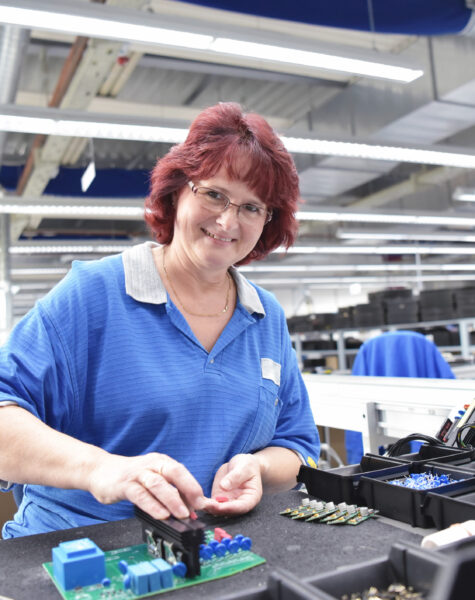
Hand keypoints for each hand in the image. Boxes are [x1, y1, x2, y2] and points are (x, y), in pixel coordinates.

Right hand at [88, 452, 206, 519]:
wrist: (100, 470)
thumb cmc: (131, 477)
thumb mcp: (152, 479)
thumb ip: (170, 491)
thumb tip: (191, 510)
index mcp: (161, 462)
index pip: (182, 472)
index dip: (194, 487)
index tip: (205, 504)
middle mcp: (152, 465)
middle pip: (174, 472)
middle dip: (188, 489)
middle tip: (198, 507)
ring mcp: (137, 474)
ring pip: (158, 484)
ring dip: (172, 499)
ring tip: (182, 513)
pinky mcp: (124, 485)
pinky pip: (140, 495)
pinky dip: (152, 505)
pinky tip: (161, 515)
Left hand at [205, 454, 262, 515]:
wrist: (241, 464)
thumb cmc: (247, 465)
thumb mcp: (244, 467)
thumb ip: (235, 476)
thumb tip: (224, 486)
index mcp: (251, 498)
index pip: (242, 507)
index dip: (230, 508)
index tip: (219, 506)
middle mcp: (239, 503)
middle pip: (229, 511)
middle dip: (217, 509)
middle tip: (206, 505)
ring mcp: (229, 502)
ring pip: (219, 510)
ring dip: (209, 508)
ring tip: (199, 503)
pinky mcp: (219, 499)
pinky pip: (212, 504)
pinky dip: (205, 503)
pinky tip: (197, 499)